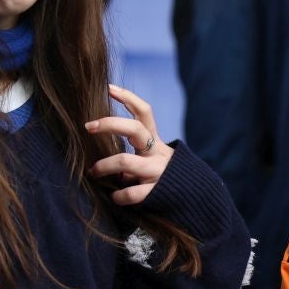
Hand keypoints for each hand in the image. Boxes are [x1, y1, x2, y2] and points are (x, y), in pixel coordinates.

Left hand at [86, 84, 173, 204]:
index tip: (109, 88)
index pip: (144, 112)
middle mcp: (157, 153)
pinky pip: (132, 192)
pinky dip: (119, 195)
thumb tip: (108, 161)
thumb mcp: (155, 160)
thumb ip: (136, 156)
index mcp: (156, 142)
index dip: (128, 98)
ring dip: (104, 166)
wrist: (199, 200)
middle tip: (88, 126)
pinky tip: (115, 197)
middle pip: (135, 129)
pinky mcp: (157, 192)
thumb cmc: (167, 178)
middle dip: (110, 124)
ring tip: (93, 172)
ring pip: (125, 161)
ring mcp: (157, 172)